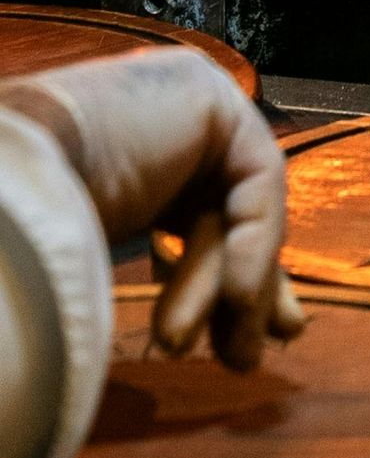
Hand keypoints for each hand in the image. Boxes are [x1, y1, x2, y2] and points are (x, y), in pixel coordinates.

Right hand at [3, 51, 303, 371]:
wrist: (7, 194)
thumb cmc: (34, 244)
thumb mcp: (106, 268)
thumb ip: (160, 280)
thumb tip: (198, 337)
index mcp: (126, 158)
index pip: (195, 220)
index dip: (217, 286)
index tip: (237, 355)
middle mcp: (162, 127)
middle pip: (229, 214)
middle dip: (250, 293)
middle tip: (248, 360)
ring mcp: (186, 103)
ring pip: (240, 210)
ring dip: (238, 289)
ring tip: (226, 353)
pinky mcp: (210, 97)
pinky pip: (257, 180)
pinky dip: (252, 245)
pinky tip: (231, 296)